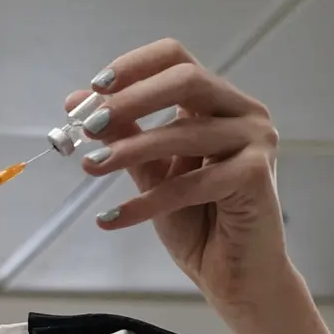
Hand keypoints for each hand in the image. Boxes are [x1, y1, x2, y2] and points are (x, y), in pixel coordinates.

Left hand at [66, 38, 289, 313]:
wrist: (232, 274)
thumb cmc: (195, 218)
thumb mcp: (149, 169)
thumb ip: (121, 133)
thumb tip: (76, 101)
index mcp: (216, 101)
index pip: (176, 58)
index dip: (134, 67)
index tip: (95, 88)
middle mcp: (243, 111)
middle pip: (186, 81)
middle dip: (130, 102)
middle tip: (88, 127)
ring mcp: (256, 140)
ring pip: (184, 133)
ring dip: (129, 150)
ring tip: (90, 166)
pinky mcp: (256, 175)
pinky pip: (190, 184)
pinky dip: (146, 203)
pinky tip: (111, 218)